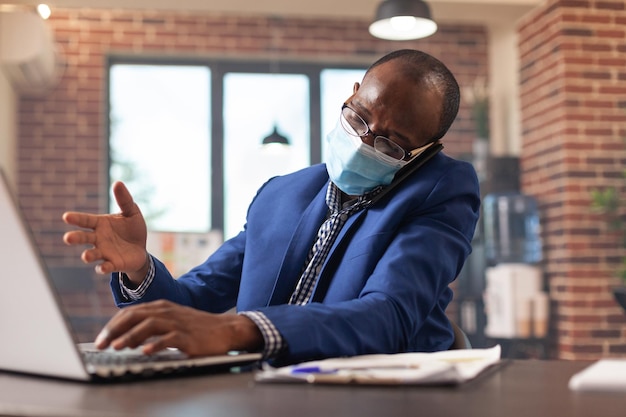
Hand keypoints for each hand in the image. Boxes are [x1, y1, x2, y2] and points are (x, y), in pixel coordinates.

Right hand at [62, 181, 148, 283]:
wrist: (141, 249)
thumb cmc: (132, 229)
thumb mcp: (132, 212)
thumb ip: (124, 199)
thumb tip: (118, 182)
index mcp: (100, 224)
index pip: (85, 220)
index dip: (76, 219)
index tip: (66, 217)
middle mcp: (98, 238)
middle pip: (83, 237)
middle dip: (75, 238)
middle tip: (67, 238)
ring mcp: (104, 252)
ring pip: (92, 254)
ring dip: (88, 255)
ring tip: (85, 256)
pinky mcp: (113, 264)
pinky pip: (106, 266)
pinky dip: (103, 268)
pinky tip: (102, 267)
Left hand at [94, 300, 263, 355]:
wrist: (225, 329)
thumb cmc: (196, 328)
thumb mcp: (171, 321)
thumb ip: (150, 325)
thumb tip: (125, 337)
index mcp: (161, 307)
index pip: (130, 312)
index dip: (113, 325)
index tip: (100, 339)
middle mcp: (167, 312)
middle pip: (136, 316)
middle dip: (115, 330)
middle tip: (101, 344)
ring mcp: (178, 323)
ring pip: (150, 325)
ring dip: (131, 336)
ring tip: (118, 347)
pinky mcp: (189, 336)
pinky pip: (170, 338)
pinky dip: (156, 344)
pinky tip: (146, 352)